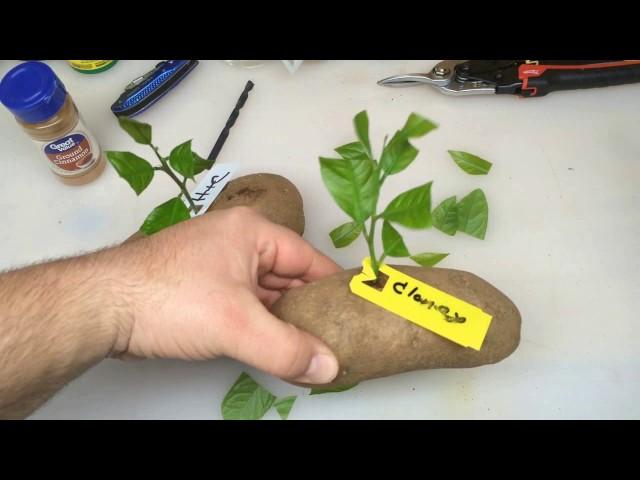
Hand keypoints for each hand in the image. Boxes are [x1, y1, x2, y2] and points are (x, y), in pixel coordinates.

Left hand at [111, 207, 341, 384]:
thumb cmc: (171, 299)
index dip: (333, 287)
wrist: (101, 306)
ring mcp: (216, 263)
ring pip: (264, 293)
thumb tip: (328, 368)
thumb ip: (287, 349)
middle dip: (308, 309)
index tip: (354, 313)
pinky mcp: (199, 286)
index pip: (308, 258)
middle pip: (287, 277)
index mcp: (251, 232)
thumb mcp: (237, 325)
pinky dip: (259, 323)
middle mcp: (236, 241)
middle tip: (335, 338)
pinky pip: (243, 303)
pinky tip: (272, 346)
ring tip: (310, 347)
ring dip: (283, 319)